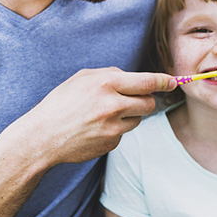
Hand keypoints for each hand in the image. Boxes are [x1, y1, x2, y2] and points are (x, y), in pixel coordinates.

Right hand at [18, 67, 176, 165]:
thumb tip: (135, 78)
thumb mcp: (83, 78)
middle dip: (145, 100)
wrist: (43, 136)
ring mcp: (113, 126)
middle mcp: (112, 104)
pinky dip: (116, 129)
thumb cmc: (61, 103)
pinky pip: (124, 133)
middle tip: (132, 99)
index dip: (164, 81)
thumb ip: (110, 74)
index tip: (173, 82)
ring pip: (139, 119)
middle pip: (149, 102)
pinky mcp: (111, 143)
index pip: (147, 81)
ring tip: (105, 114)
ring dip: (129, 115)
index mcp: (106, 83)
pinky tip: (96, 128)